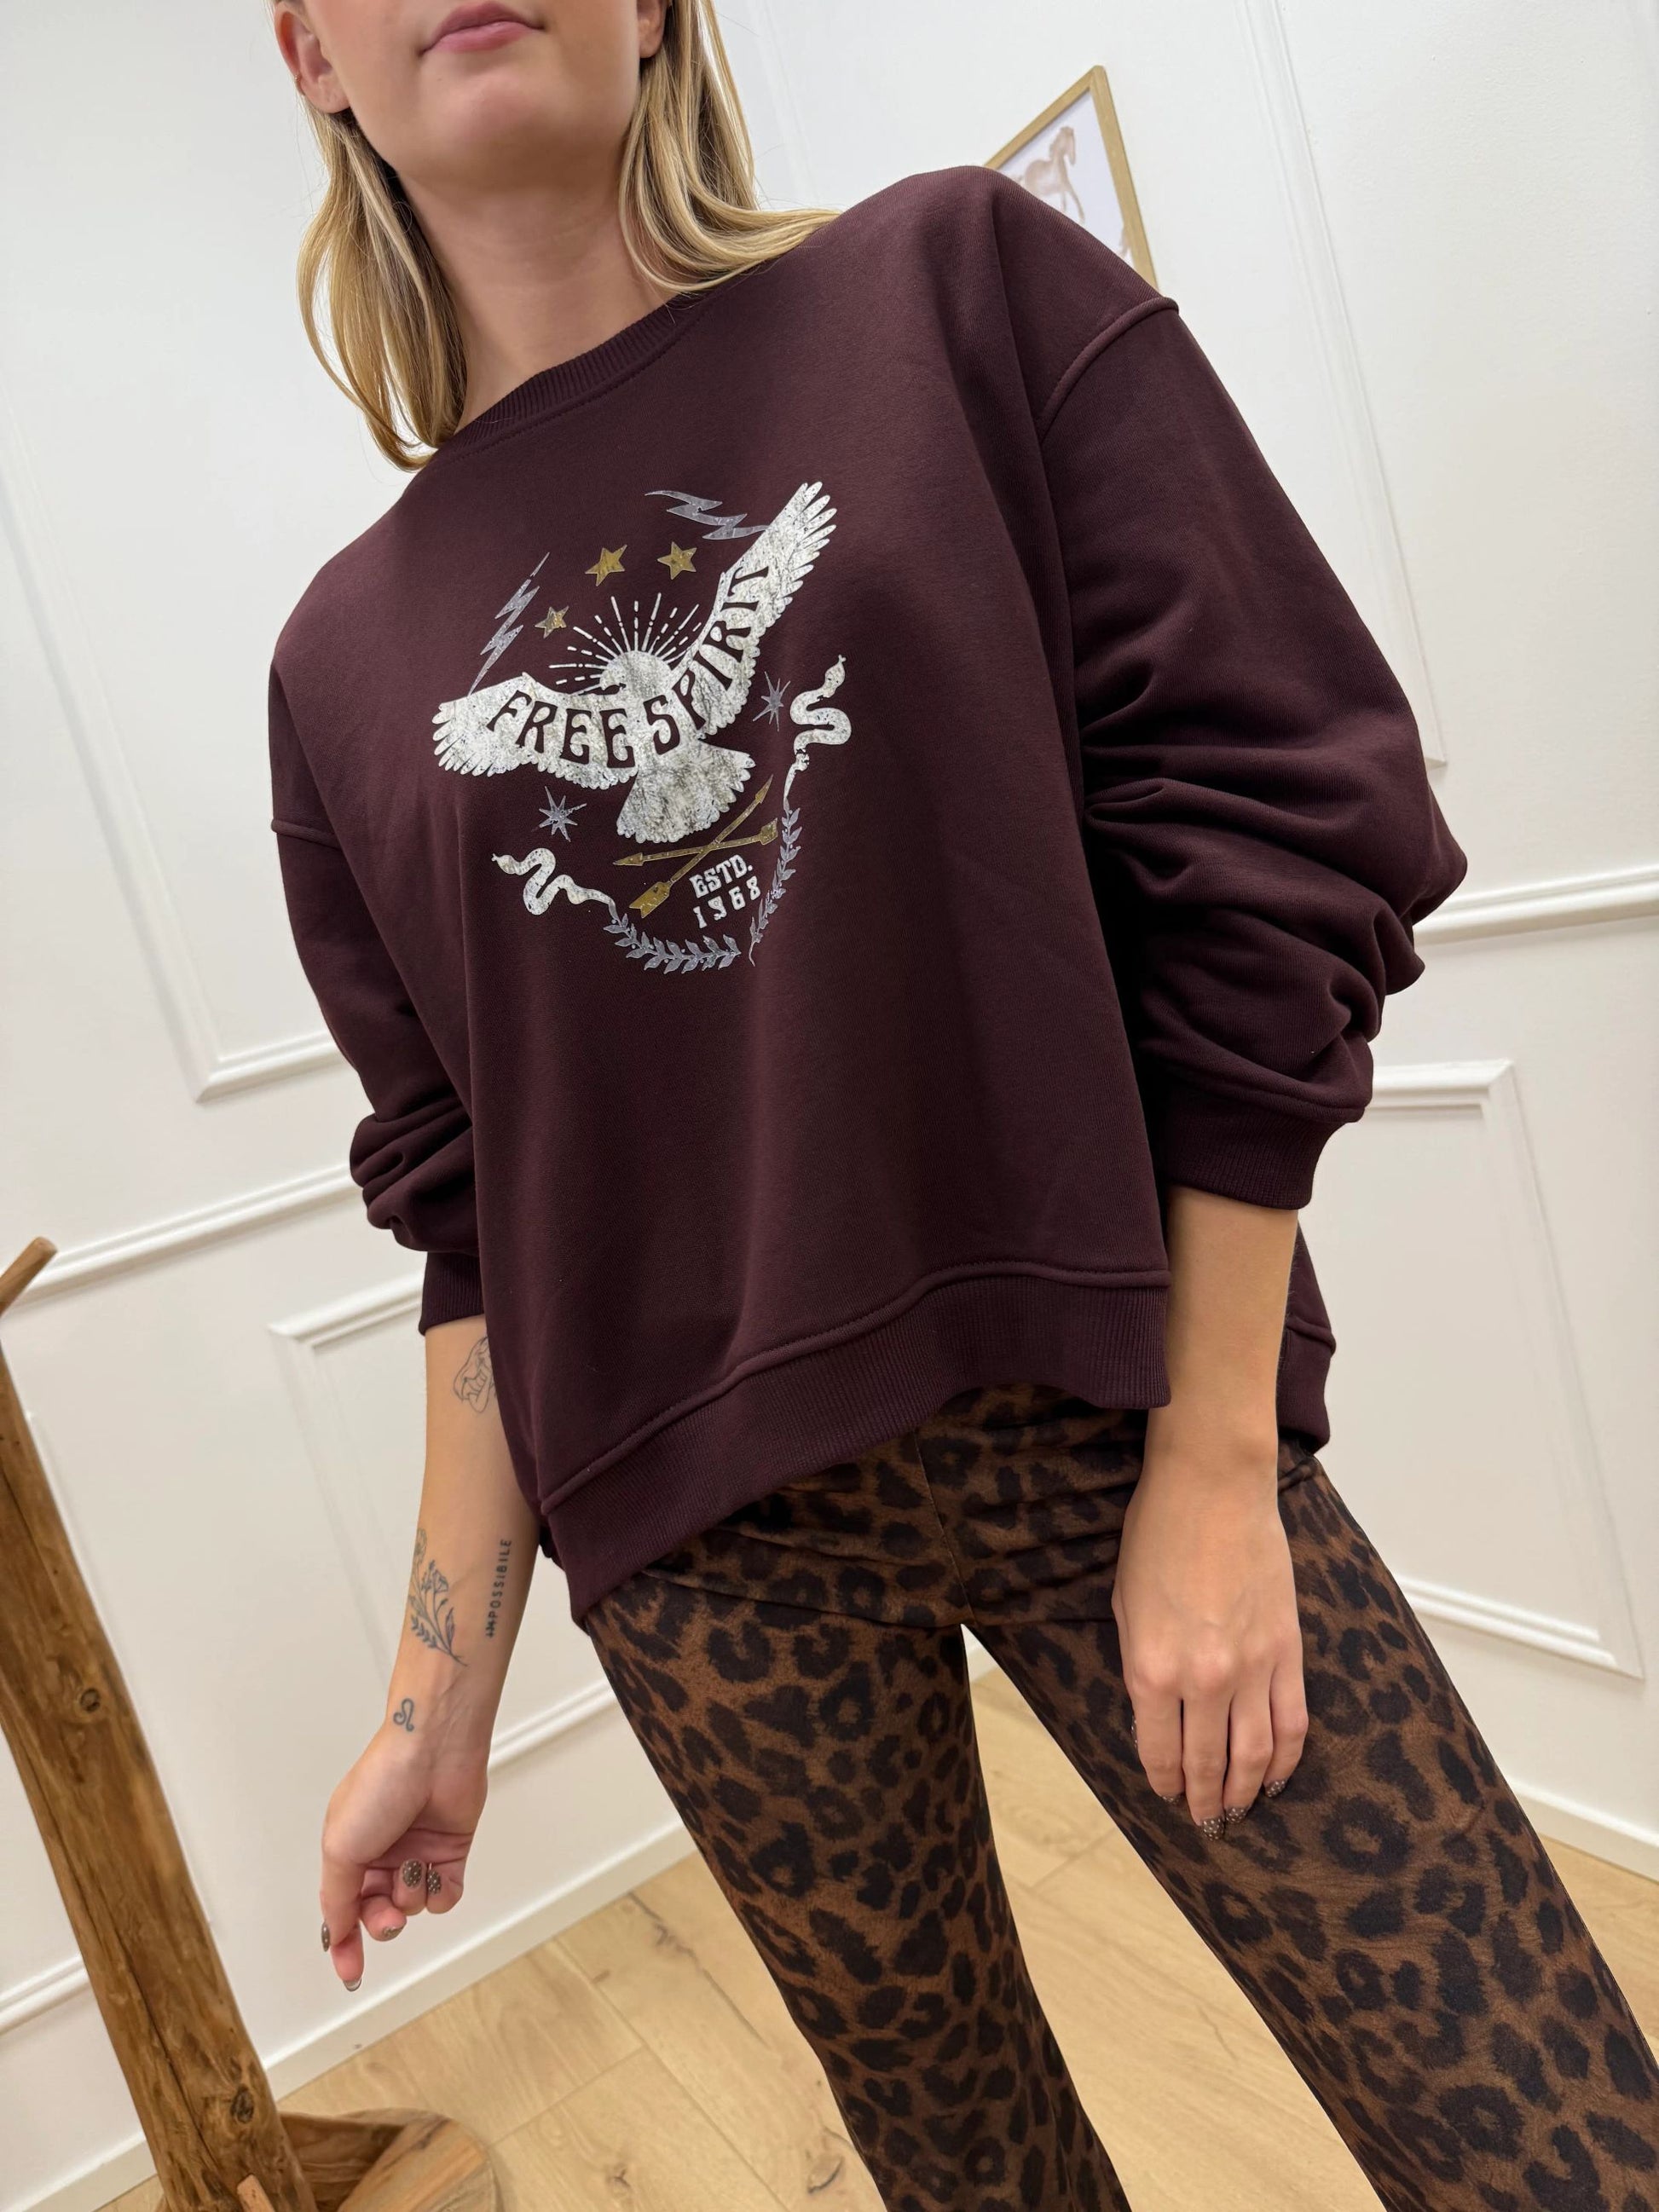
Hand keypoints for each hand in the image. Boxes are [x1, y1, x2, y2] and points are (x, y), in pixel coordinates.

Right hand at [318, 1723, 487, 1989]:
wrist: (433, 1753)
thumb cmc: (381, 1786)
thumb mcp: (340, 1847)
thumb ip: (337, 1898)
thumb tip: (337, 1933)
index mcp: (349, 1851)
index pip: (342, 1910)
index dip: (344, 1945)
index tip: (350, 1973)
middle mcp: (382, 1855)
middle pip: (379, 1914)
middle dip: (382, 1920)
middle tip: (386, 1913)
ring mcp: (417, 1854)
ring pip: (413, 1907)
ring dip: (412, 1894)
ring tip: (414, 1866)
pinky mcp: (450, 1852)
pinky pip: (446, 1896)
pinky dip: (441, 1890)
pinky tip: (437, 1870)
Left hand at [1112, 1438, 1307, 1830]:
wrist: (1213, 1487)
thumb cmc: (1157, 1536)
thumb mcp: (1124, 1605)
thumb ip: (1141, 1665)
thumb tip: (1155, 1714)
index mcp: (1152, 1669)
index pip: (1159, 1752)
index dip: (1163, 1783)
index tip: (1166, 1797)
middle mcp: (1204, 1680)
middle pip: (1208, 1763)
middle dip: (1205, 1800)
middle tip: (1205, 1821)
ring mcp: (1252, 1668)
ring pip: (1256, 1755)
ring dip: (1246, 1791)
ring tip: (1238, 1810)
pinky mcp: (1288, 1651)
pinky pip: (1293, 1722)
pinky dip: (1286, 1759)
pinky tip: (1276, 1778)